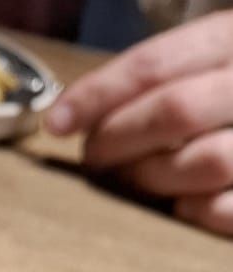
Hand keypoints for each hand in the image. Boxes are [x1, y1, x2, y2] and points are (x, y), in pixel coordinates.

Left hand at [46, 12, 232, 237]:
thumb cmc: (229, 92)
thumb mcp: (215, 60)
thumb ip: (168, 76)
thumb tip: (80, 113)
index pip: (156, 63)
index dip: (97, 94)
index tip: (55, 122)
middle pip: (173, 111)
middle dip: (118, 139)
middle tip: (93, 157)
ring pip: (202, 163)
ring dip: (153, 178)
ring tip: (135, 179)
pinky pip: (224, 210)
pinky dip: (193, 211)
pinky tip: (181, 205)